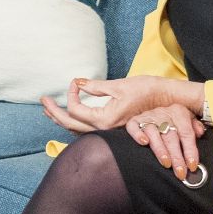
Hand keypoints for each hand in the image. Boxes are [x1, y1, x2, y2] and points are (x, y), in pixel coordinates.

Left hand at [39, 75, 195, 133]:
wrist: (170, 101)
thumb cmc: (148, 90)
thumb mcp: (119, 85)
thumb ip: (95, 86)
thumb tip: (78, 83)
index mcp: (104, 120)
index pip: (75, 110)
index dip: (71, 94)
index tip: (75, 81)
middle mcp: (104, 129)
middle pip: (70, 124)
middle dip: (54, 112)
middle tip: (42, 100)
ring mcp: (108, 132)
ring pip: (78, 130)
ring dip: (62, 119)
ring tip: (49, 109)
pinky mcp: (112, 129)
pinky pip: (87, 130)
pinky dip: (74, 123)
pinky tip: (68, 116)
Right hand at [124, 101, 205, 179]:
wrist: (152, 103)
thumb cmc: (173, 118)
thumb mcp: (188, 118)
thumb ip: (195, 126)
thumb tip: (200, 133)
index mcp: (179, 112)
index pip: (186, 133)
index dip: (190, 150)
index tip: (192, 165)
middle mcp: (163, 113)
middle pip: (171, 136)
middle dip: (177, 156)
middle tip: (180, 171)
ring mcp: (148, 117)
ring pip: (153, 133)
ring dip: (160, 149)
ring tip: (166, 163)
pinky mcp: (134, 120)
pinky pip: (134, 126)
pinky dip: (138, 134)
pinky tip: (143, 143)